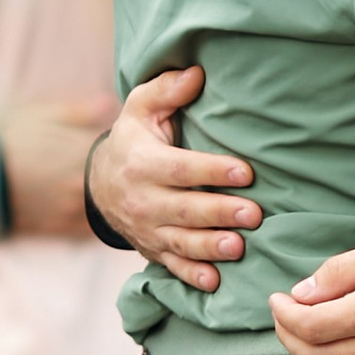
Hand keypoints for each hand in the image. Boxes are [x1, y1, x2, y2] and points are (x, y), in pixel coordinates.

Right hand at [0, 96, 119, 238]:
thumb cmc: (6, 141)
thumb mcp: (38, 115)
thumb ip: (77, 112)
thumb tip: (108, 103)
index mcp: (81, 151)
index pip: (122, 148)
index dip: (126, 143)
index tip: (125, 141)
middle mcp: (82, 182)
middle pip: (120, 181)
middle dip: (122, 173)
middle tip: (117, 167)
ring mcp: (72, 209)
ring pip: (109, 207)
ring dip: (111, 199)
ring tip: (106, 189)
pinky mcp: (60, 229)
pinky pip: (91, 230)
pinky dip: (95, 220)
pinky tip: (92, 210)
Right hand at [85, 65, 258, 291]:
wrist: (99, 183)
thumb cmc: (133, 139)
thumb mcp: (140, 108)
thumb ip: (166, 90)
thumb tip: (196, 72)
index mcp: (142, 163)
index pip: (181, 168)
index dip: (213, 170)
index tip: (245, 170)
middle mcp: (143, 200)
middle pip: (185, 208)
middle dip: (219, 213)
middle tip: (254, 214)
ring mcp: (147, 228)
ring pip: (181, 241)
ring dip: (210, 247)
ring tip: (239, 247)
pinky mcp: (153, 249)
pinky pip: (172, 266)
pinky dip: (192, 277)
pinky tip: (215, 282)